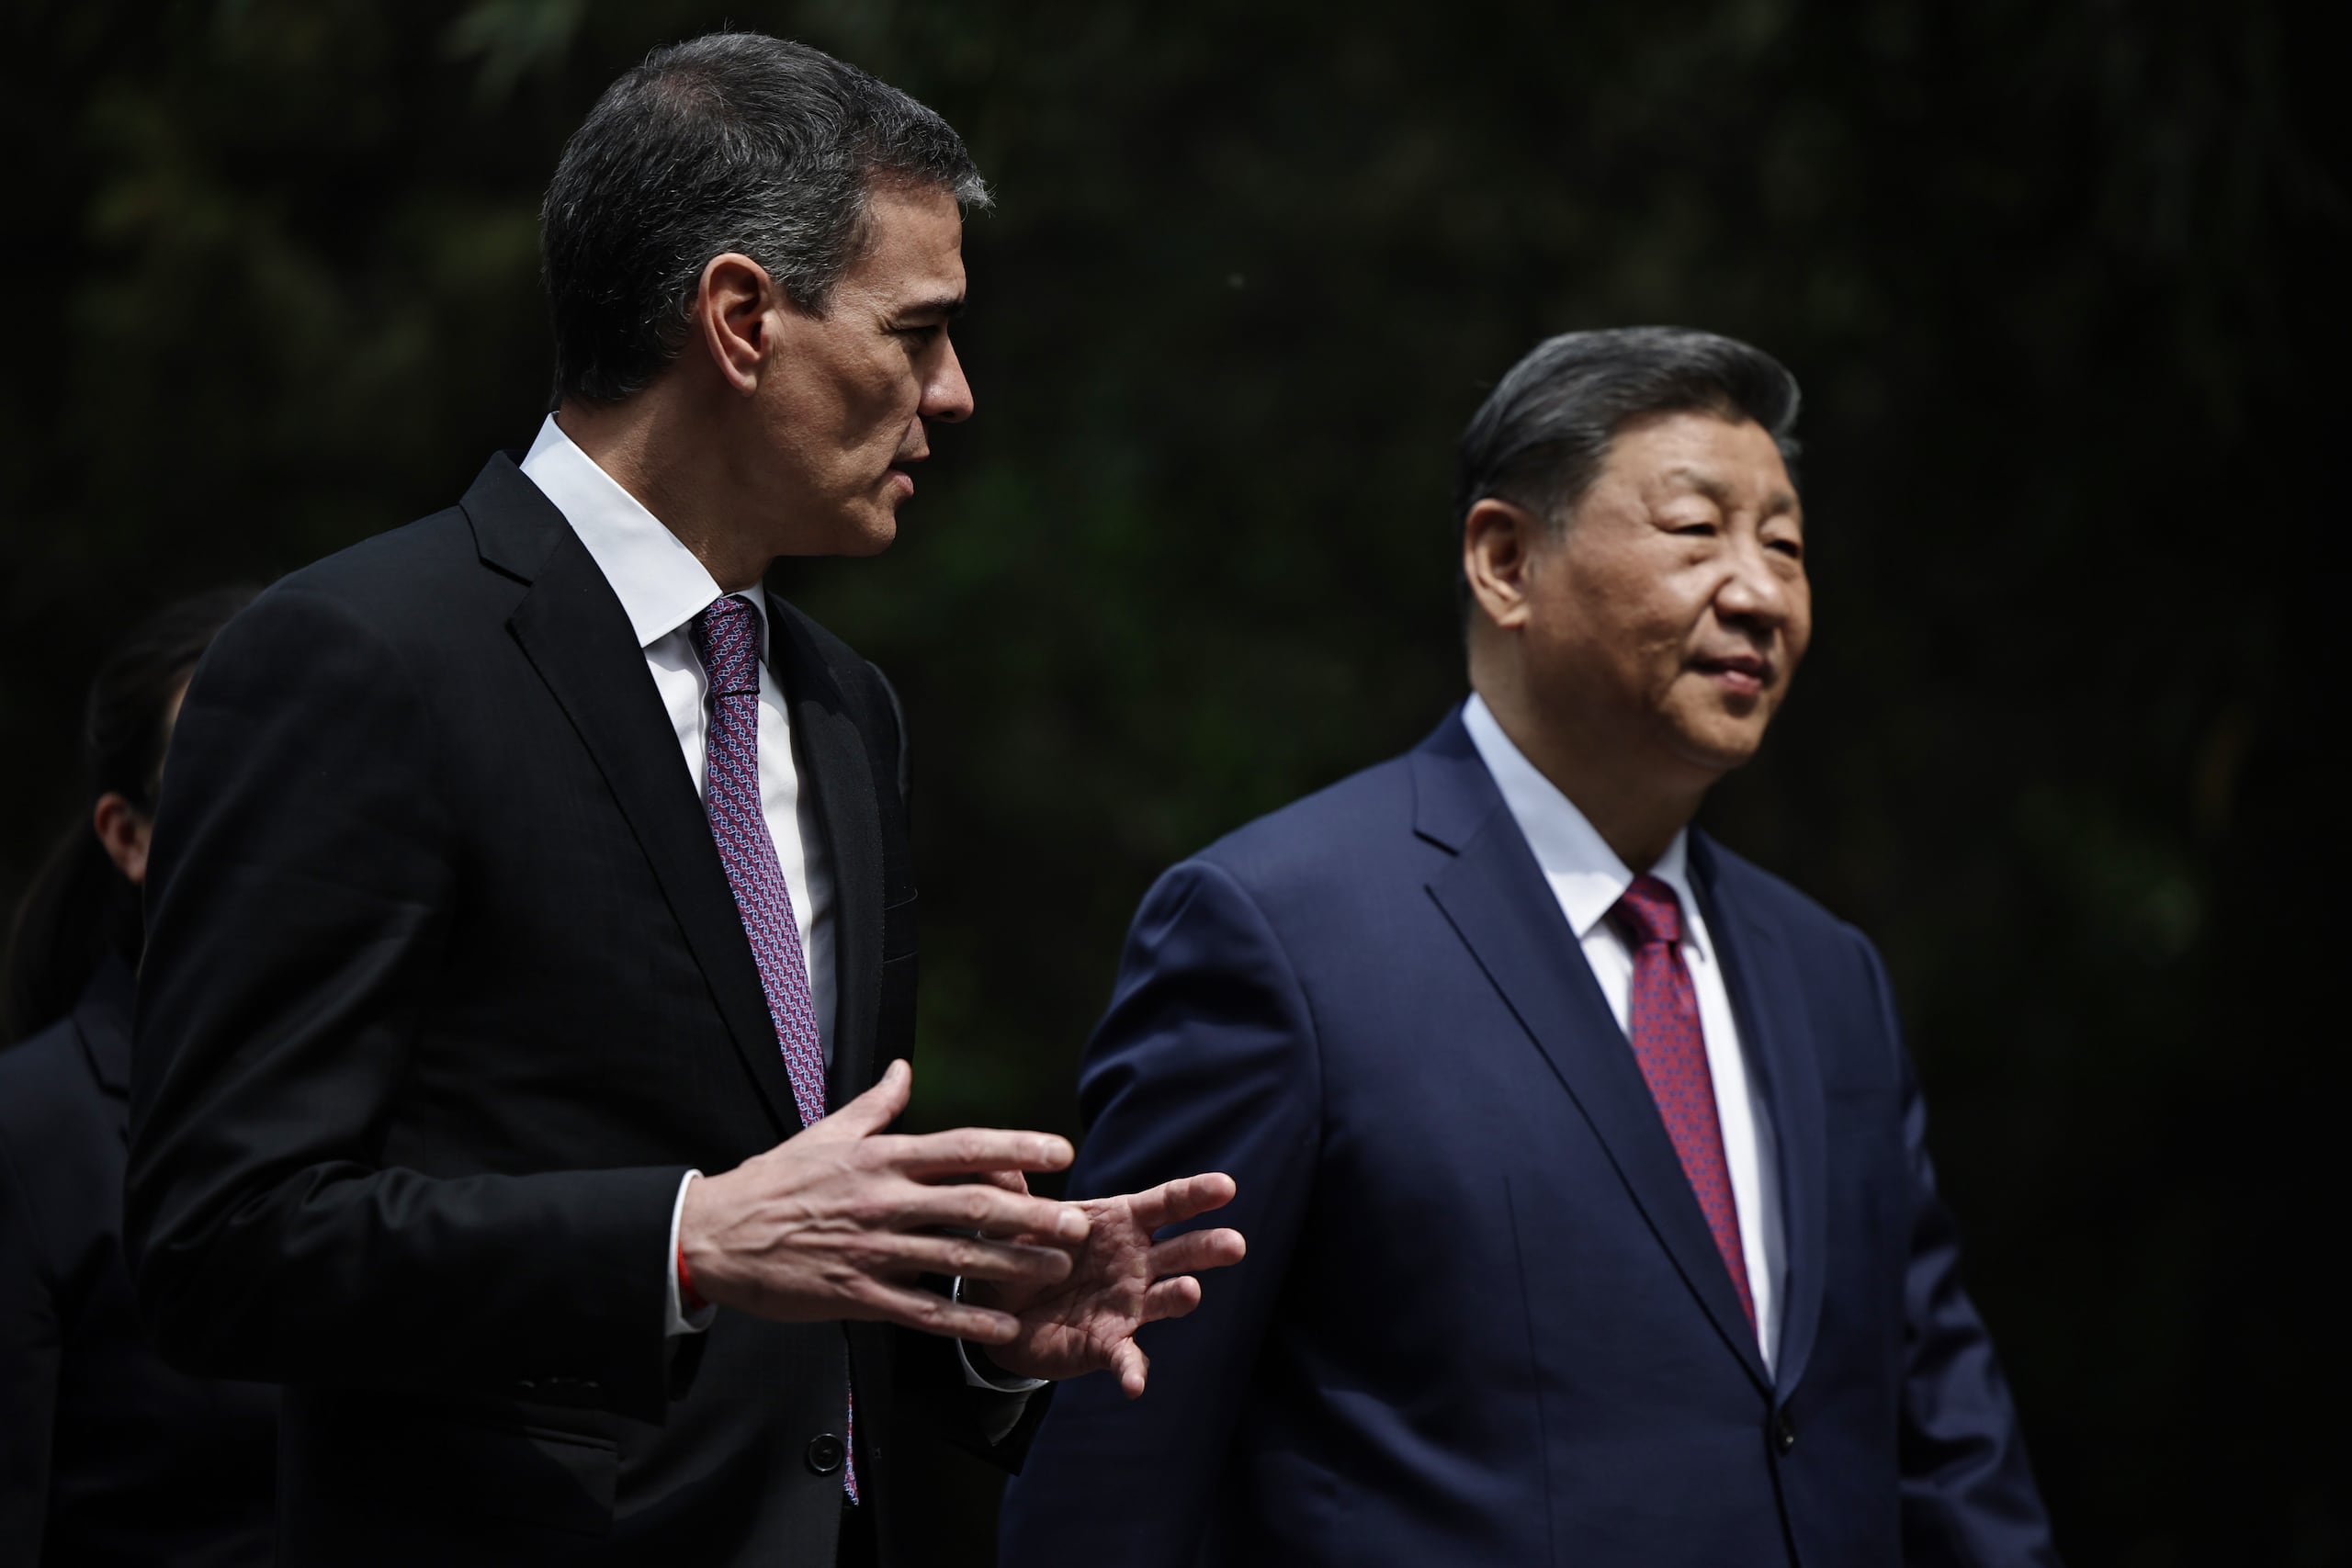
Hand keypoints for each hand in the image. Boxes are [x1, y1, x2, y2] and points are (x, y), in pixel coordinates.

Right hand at [679, 1060, 1088, 1343]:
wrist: (716, 1234)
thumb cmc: (775, 1181)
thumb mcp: (826, 1132)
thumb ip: (876, 1105)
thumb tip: (904, 1069)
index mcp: (881, 1157)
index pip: (962, 1147)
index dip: (1015, 1148)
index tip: (1060, 1151)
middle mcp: (884, 1199)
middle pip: (972, 1206)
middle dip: (1031, 1216)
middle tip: (1078, 1224)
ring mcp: (872, 1249)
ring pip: (955, 1258)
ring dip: (1011, 1267)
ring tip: (1055, 1270)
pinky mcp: (856, 1294)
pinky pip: (920, 1310)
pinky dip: (963, 1321)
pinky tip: (1001, 1328)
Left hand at [967, 1172, 1244, 1397]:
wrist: (1001, 1312)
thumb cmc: (1025, 1252)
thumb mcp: (1016, 1219)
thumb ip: (1012, 1190)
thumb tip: (993, 1154)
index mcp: (1121, 1222)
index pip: (1165, 1204)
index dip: (1195, 1195)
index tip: (1226, 1187)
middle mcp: (1136, 1262)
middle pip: (1181, 1250)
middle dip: (1208, 1246)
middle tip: (1234, 1244)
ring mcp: (1128, 1305)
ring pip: (1166, 1299)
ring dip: (1181, 1296)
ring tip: (1190, 1291)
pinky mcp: (1109, 1343)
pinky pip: (1126, 1357)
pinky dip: (1133, 1370)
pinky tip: (1135, 1383)